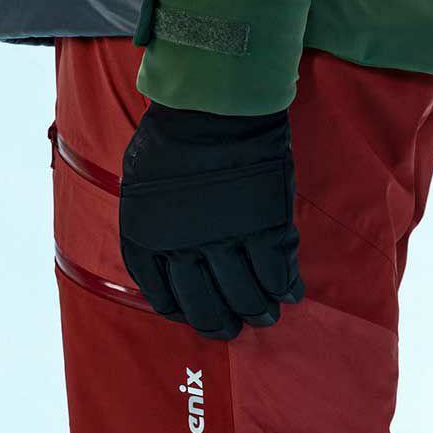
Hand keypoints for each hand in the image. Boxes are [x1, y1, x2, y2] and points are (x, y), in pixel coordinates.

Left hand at [119, 101, 305, 341]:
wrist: (212, 105)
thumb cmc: (174, 138)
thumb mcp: (142, 187)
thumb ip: (154, 226)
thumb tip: (170, 259)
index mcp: (145, 239)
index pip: (165, 299)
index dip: (186, 313)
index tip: (200, 314)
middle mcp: (181, 247)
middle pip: (206, 308)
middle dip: (223, 325)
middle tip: (237, 327)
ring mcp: (224, 239)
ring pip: (245, 297)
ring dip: (259, 311)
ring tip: (268, 314)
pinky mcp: (262, 226)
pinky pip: (277, 273)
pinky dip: (285, 287)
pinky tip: (290, 291)